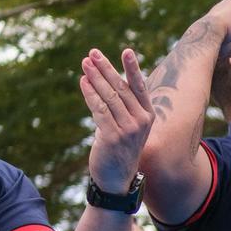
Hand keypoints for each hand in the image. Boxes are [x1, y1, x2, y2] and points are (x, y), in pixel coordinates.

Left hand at [81, 48, 152, 192]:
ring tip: (85, 64)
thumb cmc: (119, 149)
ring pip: (108, 97)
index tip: (126, 51)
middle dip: (106, 69)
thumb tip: (106, 80)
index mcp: (147, 116)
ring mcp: (127, 130)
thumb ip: (121, 105)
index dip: (132, 68)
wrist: (116, 179)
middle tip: (93, 53)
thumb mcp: (126, 125)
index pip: (139, 87)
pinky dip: (89, 94)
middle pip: (121, 88)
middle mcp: (141, 121)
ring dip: (95, 78)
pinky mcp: (112, 137)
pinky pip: (98, 109)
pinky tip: (83, 82)